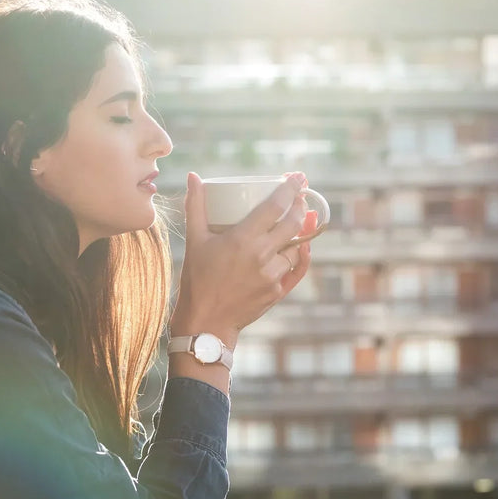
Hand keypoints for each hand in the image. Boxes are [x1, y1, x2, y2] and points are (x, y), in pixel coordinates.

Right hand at [171, 172, 315, 343]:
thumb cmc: (197, 278)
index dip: (290, 188)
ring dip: (299, 232)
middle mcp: (261, 255)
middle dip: (300, 205)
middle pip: (293, 223)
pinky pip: (295, 269)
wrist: (205, 322)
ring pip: (296, 247)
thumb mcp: (194, 239)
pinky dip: (301, 256)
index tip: (299, 177)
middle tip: (300, 196)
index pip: (276, 206)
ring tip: (298, 220)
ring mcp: (272, 275)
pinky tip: (305, 247)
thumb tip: (192, 176)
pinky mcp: (277, 291)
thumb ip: (195, 205)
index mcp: (242, 239)